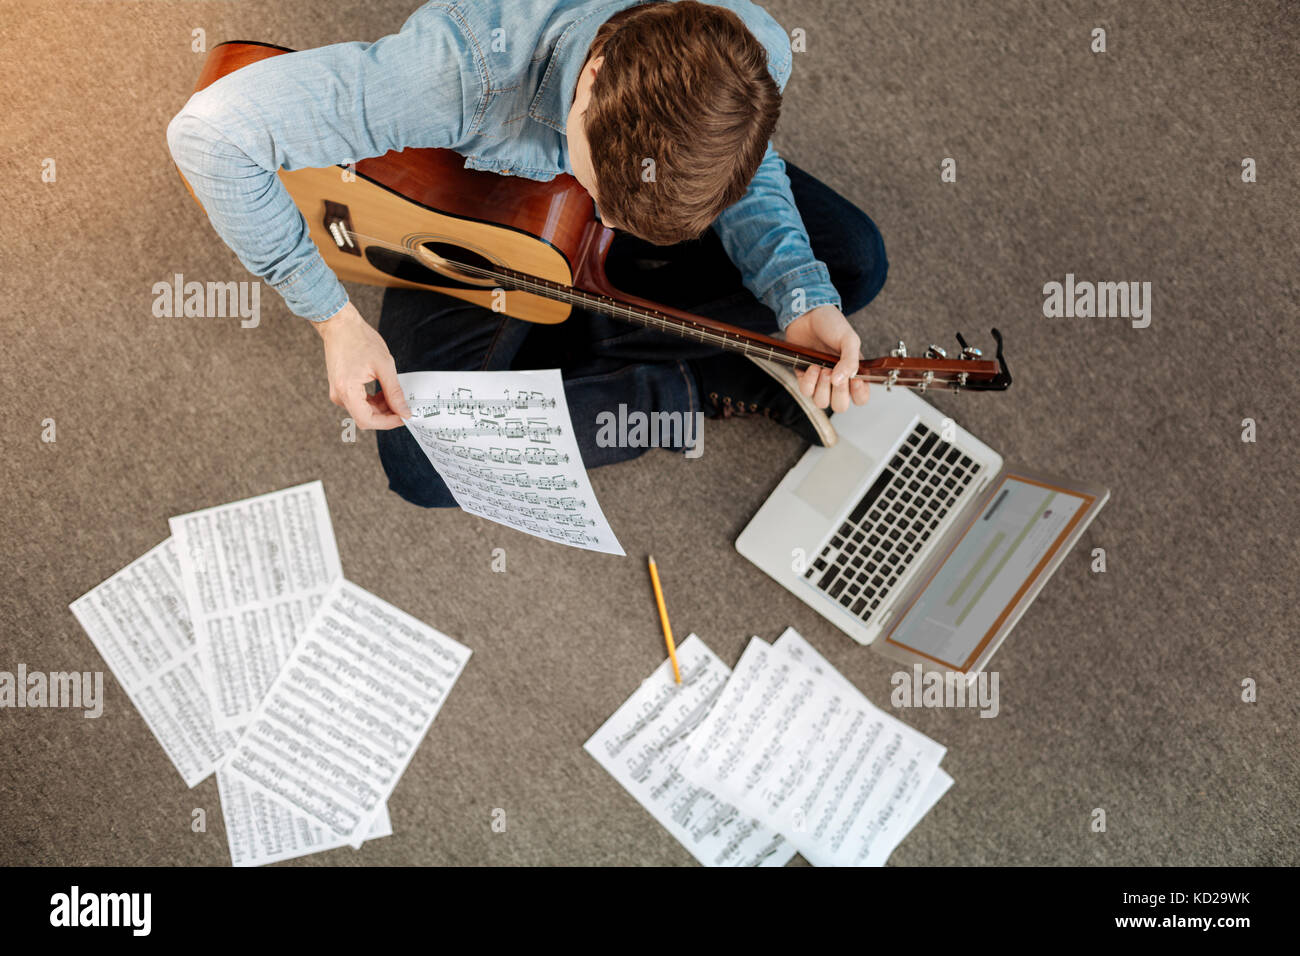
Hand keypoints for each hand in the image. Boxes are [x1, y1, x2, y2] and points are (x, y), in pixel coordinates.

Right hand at [314, 301, 410, 428]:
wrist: (340, 324)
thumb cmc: (359, 339)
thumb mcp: (384, 366)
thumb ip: (394, 392)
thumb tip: (404, 412)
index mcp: (346, 390)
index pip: (368, 420)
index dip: (388, 422)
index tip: (404, 417)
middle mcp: (338, 395)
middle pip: (365, 418)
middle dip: (386, 415)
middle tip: (404, 407)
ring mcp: (337, 392)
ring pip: (362, 411)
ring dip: (381, 408)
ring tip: (395, 396)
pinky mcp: (339, 388)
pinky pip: (357, 402)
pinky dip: (372, 401)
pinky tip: (383, 392)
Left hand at [784, 305, 868, 412]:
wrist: (807, 314)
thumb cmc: (831, 324)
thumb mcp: (848, 339)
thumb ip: (850, 361)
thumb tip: (842, 381)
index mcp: (854, 372)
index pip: (861, 398)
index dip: (859, 394)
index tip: (855, 380)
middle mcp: (838, 380)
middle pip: (840, 406)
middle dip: (838, 393)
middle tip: (834, 374)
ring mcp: (820, 380)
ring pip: (822, 402)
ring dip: (822, 388)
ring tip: (822, 369)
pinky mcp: (804, 376)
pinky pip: (805, 392)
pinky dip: (808, 381)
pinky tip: (812, 366)